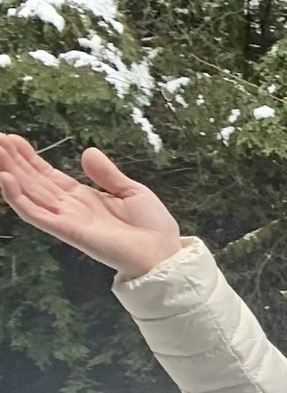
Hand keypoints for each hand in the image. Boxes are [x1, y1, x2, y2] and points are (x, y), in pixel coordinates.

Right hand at [0, 136, 182, 277]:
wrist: (165, 253)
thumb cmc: (152, 226)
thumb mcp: (131, 191)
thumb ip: (107, 174)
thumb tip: (87, 151)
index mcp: (82, 197)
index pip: (47, 174)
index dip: (30, 158)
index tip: (13, 139)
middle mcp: (69, 207)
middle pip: (33, 181)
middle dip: (13, 160)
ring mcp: (65, 219)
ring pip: (28, 193)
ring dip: (9, 173)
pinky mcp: (67, 231)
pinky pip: (36, 214)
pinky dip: (18, 198)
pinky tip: (5, 179)